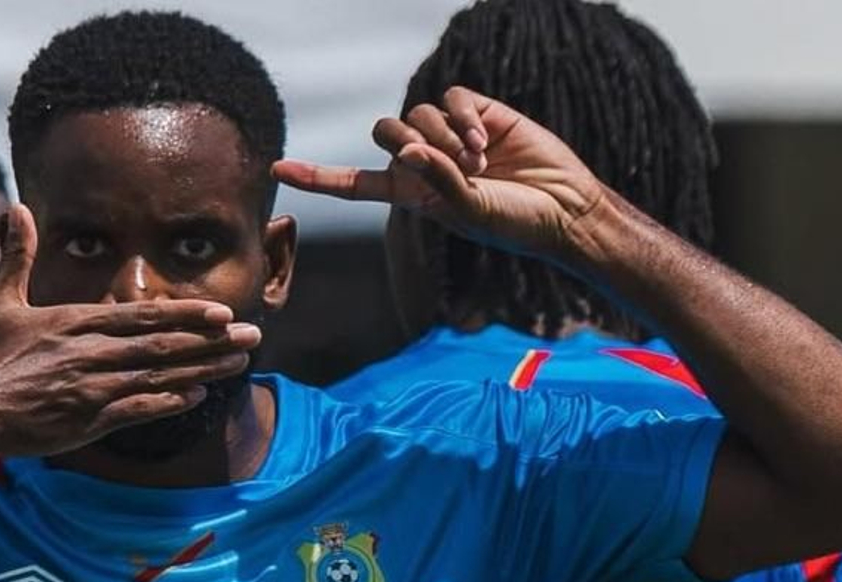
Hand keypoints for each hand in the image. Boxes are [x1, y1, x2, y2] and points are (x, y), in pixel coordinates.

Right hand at [0, 204, 258, 456]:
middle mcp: (89, 353)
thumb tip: (20, 209)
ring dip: (204, 370)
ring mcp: (90, 388)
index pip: (141, 315)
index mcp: (73, 322)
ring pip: (160, 376)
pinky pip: (138, 410)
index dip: (185, 312)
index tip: (219, 310)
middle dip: (212, 340)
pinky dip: (170, 403)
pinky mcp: (84, 421)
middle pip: (163, 344)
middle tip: (252, 334)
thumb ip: (18, 257)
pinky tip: (198, 397)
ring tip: (240, 365)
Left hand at [273, 86, 605, 258]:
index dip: (317, 177)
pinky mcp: (479, 112)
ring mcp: (451, 135)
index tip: (278, 170)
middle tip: (449, 163)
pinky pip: (452, 97)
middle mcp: (426, 161)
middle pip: (384, 131)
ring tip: (478, 161)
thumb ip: (438, 184)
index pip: (354, 183)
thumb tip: (409, 149)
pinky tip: (484, 140)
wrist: (563, 208)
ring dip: (444, 136)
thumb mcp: (470, 213)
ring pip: (418, 113)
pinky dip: (463, 117)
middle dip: (404, 140)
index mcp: (412, 194)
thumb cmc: (515, 224)